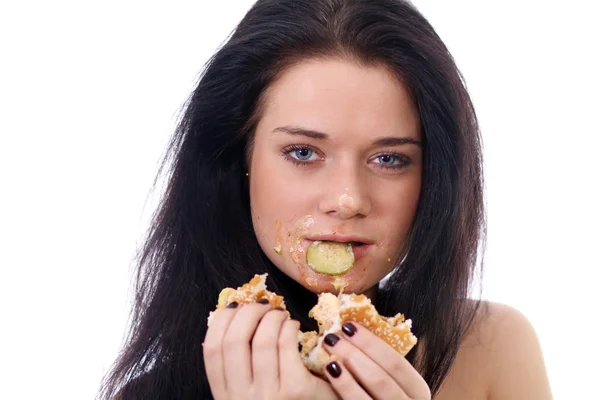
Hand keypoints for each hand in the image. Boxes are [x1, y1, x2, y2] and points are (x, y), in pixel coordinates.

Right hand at [203, 301, 338, 399]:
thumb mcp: (251, 392)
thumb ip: (239, 367)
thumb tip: (236, 318)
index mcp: (225, 396)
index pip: (211, 350)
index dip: (222, 320)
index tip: (236, 307)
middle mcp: (241, 398)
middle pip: (234, 341)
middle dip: (248, 313)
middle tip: (262, 306)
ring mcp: (267, 396)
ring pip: (262, 340)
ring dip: (272, 317)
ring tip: (281, 315)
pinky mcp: (295, 390)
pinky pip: (286, 345)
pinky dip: (289, 327)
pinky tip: (294, 326)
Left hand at [321, 322, 430, 399]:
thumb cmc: (384, 395)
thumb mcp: (395, 382)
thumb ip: (382, 363)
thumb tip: (353, 330)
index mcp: (417, 391)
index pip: (396, 363)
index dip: (371, 342)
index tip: (348, 326)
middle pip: (381, 379)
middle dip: (354, 355)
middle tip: (332, 337)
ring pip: (365, 398)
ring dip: (345, 377)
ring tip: (328, 356)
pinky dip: (344, 389)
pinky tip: (329, 373)